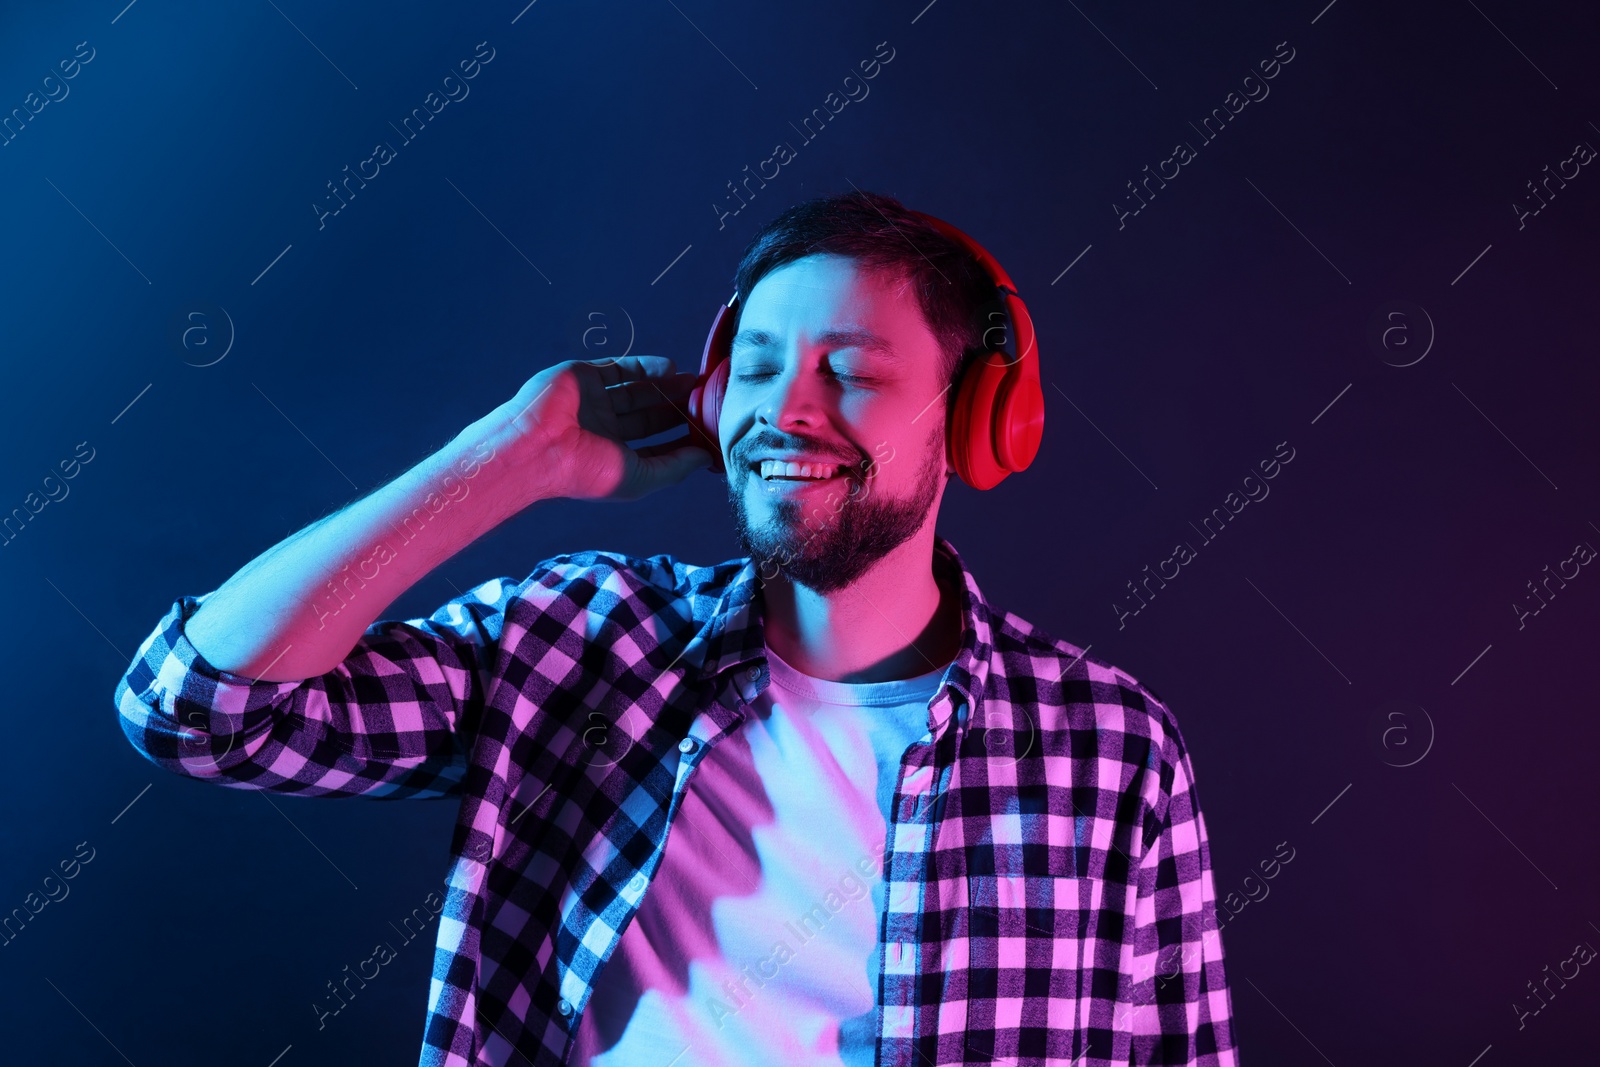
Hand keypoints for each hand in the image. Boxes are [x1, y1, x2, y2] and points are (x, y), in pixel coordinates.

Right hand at [495, 356, 715, 502]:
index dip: (681, 439)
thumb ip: (674, 467)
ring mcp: (593, 402)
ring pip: (637, 391)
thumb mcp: (640, 476)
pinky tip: (670, 368)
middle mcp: (602, 429)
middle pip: (649, 416)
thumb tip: (705, 457)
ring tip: (694, 382)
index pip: (654, 446)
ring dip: (666, 386)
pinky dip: (646, 367)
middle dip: (677, 408)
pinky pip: (620, 368)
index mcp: (612, 456)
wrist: (539, 446)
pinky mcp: (584, 376)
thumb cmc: (586, 470)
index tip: (708, 430)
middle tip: (705, 400)